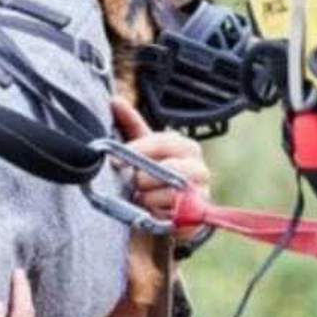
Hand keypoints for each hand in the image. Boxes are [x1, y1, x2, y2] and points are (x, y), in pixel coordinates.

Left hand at [110, 94, 211, 224]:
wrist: (164, 213)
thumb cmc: (153, 177)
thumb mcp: (143, 149)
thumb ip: (130, 125)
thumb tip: (115, 101)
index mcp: (185, 147)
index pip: (163, 142)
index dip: (139, 150)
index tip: (117, 160)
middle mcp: (199, 167)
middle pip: (168, 168)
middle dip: (143, 178)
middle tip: (133, 183)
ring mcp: (202, 192)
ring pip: (169, 193)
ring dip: (149, 198)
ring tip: (143, 198)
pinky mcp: (199, 216)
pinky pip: (175, 214)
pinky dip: (160, 213)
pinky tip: (154, 212)